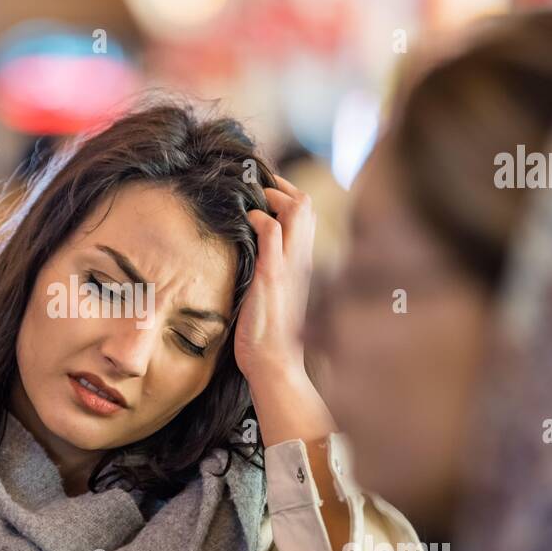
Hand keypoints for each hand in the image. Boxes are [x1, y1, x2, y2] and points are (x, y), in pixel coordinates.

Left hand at [235, 175, 316, 383]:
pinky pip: (272, 232)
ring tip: (250, 200)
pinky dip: (259, 218)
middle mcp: (301, 259)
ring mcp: (290, 265)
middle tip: (253, 188)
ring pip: (297, 209)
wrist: (276, 364)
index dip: (286, 193)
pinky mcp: (273, 275)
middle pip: (305, 202)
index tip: (263, 191)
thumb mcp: (274, 295)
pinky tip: (245, 221)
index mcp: (302, 261)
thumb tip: (253, 255)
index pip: (306, 212)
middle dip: (279, 186)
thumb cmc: (270, 334)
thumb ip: (271, 271)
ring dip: (271, 195)